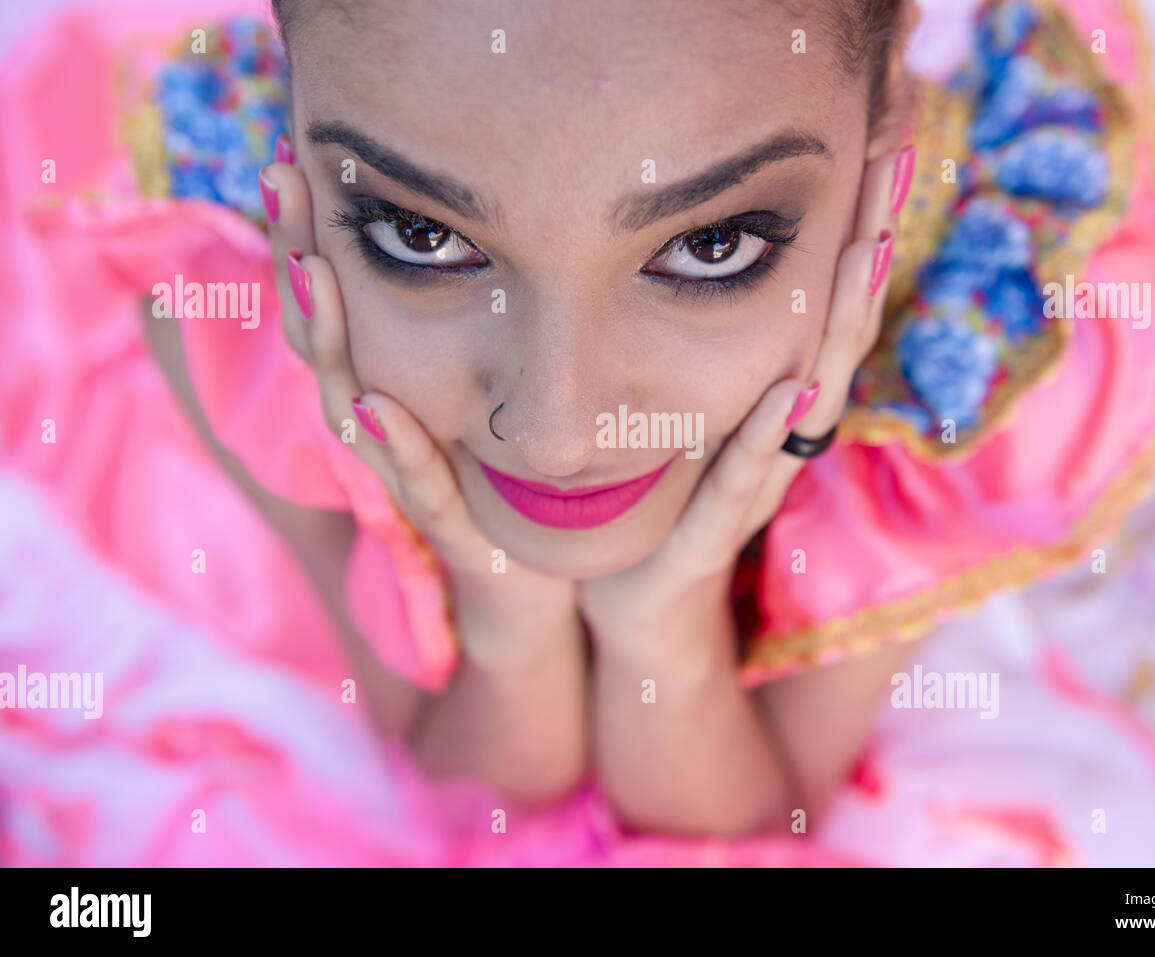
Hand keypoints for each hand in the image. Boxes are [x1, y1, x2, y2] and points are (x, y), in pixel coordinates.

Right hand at [258, 140, 578, 658]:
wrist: (539, 584)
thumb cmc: (514, 480)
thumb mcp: (497, 382)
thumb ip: (481, 312)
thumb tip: (473, 222)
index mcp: (393, 386)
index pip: (340, 304)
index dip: (309, 238)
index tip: (295, 160)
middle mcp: (388, 427)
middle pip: (329, 340)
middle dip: (302, 262)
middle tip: (281, 180)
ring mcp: (412, 480)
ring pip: (353, 405)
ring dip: (330, 340)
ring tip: (312, 274)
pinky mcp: (452, 530)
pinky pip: (417, 487)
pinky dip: (397, 449)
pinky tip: (379, 404)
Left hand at [578, 146, 902, 645]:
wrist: (637, 603)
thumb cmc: (664, 503)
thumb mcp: (687, 412)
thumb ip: (709, 351)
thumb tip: (706, 261)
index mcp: (772, 403)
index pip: (821, 310)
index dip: (851, 239)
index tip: (876, 154)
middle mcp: (777, 436)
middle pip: (834, 337)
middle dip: (863, 256)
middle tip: (895, 171)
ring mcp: (753, 485)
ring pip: (810, 399)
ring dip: (837, 328)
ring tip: (864, 254)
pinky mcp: (713, 533)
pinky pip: (747, 479)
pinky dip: (768, 434)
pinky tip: (789, 386)